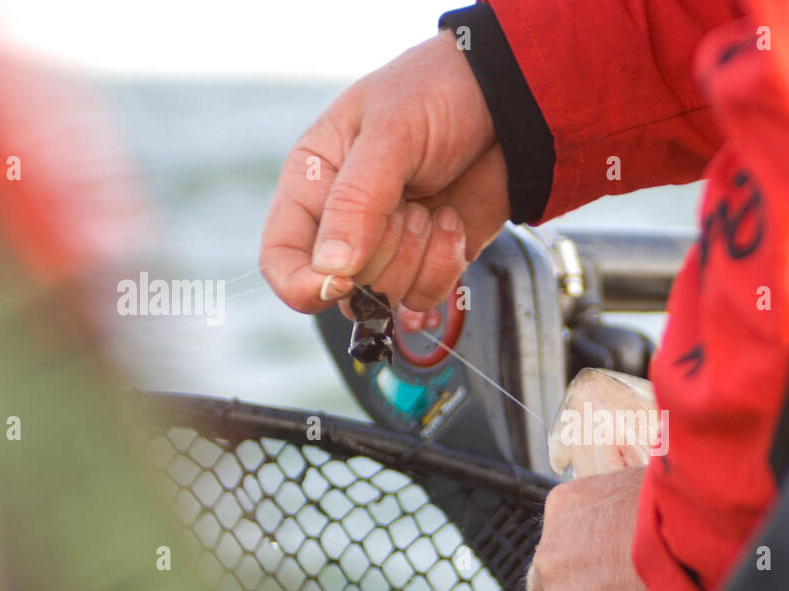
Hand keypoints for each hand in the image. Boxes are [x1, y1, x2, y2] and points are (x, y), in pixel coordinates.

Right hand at [260, 30, 509, 315]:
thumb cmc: (436, 95)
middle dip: (384, 253)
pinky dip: (444, 265)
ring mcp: (388, 245)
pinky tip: (453, 222)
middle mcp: (342, 222)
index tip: (342, 281)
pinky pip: (424, 295)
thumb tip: (331, 269)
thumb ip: (356, 200)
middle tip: (409, 203)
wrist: (507, 104)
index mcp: (312, 184)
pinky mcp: (429, 260)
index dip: (302, 284)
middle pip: (341, 285)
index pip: (281, 257)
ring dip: (417, 258)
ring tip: (432, 207)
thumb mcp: (390, 133)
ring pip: (385, 297)